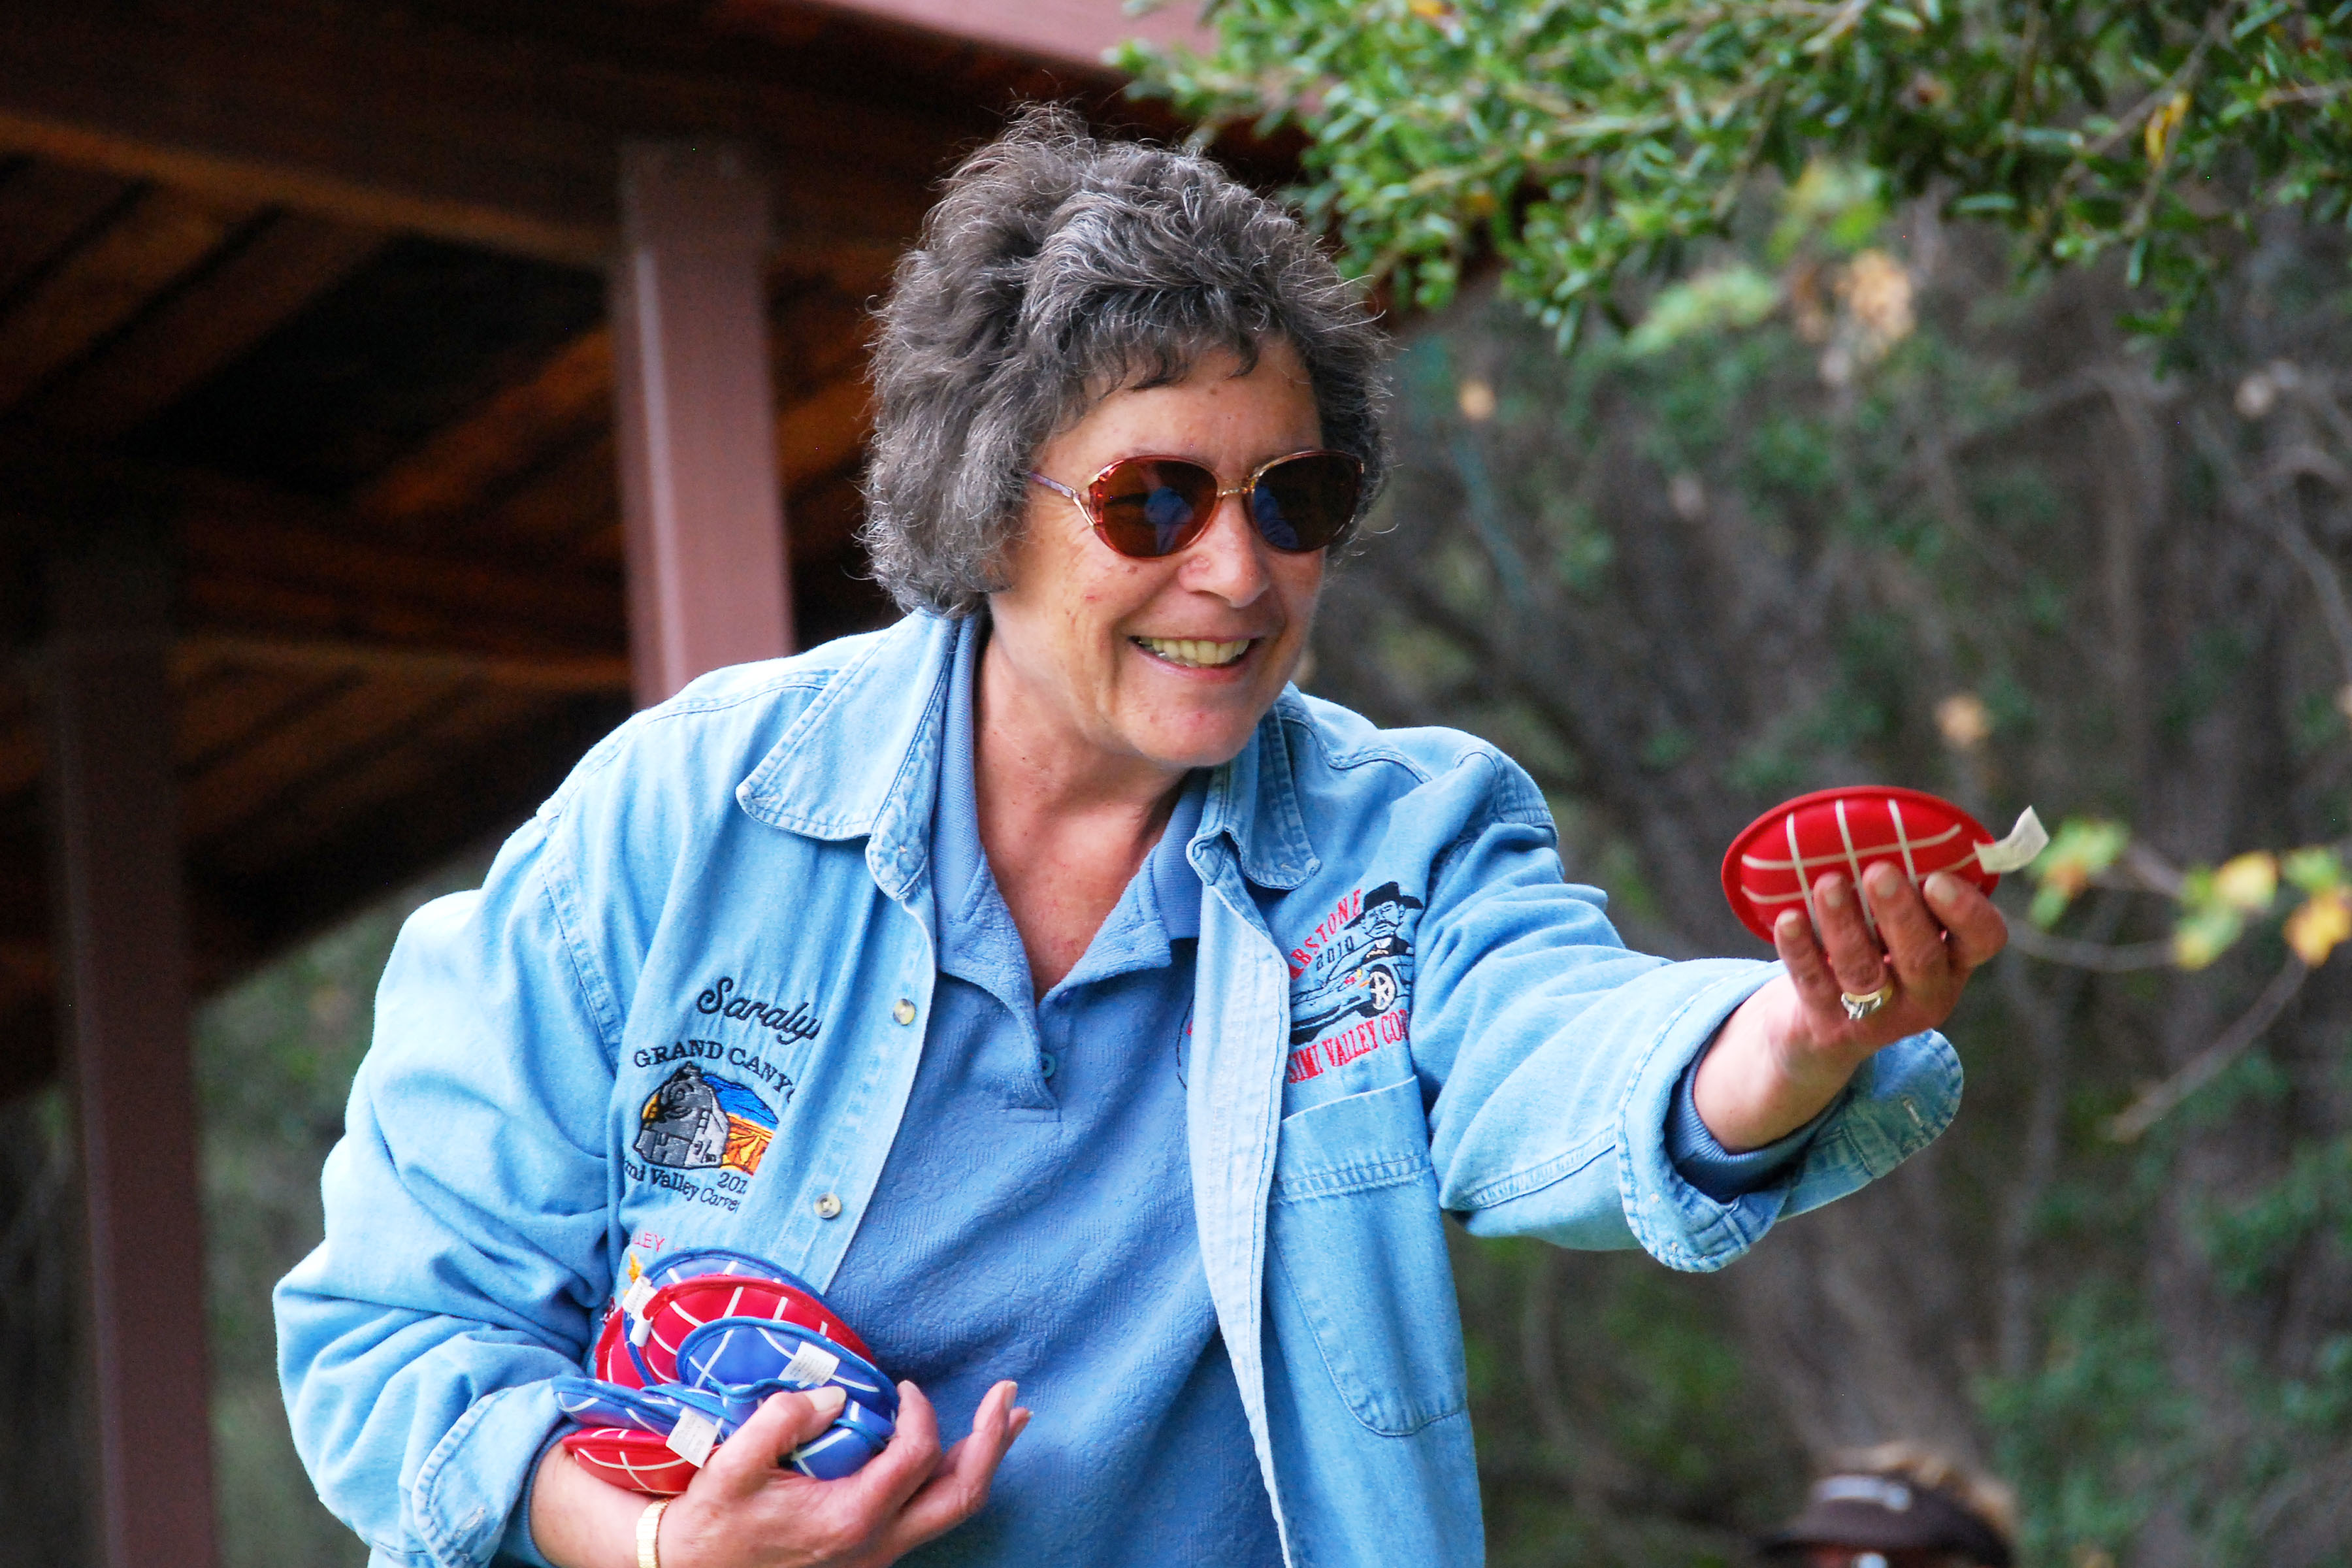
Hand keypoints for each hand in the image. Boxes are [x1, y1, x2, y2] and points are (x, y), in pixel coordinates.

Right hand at [531, 1380, 1029, 1567]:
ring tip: (1010, 1418)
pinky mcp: (874, 1551)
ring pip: (955, 1508)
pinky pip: (933, 1515)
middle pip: (962, 1494)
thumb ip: (780, 1422)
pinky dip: (958, 1478)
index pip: (915, 1457)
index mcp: (848, 1518)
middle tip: (1011, 1395)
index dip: (920, 1413)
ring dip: (985, 1459)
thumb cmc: (713, 1520)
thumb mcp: (731, 1468)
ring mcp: (880, 1552)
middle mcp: (876, 1542)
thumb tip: (836, 1394)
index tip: (902, 1386)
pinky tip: (965, 1451)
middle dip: (993, 1441)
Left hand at [1694, 863, 2006, 1151]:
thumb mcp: (1904, 927)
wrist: (1828, 1027)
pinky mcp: (1831, 1026)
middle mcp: (1927, 994)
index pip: (1984, 939)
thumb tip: (1887, 819)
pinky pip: (1813, 983)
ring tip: (1829, 883)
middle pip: (1921, 959)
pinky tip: (1788, 918)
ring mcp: (1879, 1017)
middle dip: (1899, 913)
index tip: (1937, 879)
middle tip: (1879, 871)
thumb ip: (1909, 885)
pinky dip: (1799, 949)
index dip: (1966, 911)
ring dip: (1845, 924)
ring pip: (1863, 971)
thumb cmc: (1876, 950)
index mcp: (1956, 960)